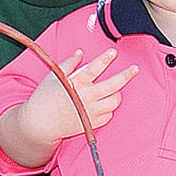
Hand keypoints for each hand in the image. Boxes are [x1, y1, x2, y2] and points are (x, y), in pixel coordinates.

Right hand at [20, 49, 134, 146]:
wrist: (40, 124)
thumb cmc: (44, 97)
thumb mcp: (53, 76)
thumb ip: (68, 64)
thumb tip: (80, 52)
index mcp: (75, 83)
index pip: (94, 68)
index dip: (105, 59)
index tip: (113, 52)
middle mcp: (85, 98)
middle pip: (113, 85)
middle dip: (126, 75)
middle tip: (135, 69)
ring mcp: (90, 112)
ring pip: (114, 101)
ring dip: (117, 93)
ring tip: (115, 88)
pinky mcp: (91, 124)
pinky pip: (108, 115)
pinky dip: (109, 108)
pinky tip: (104, 103)